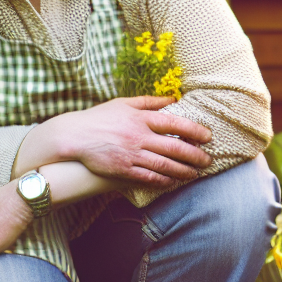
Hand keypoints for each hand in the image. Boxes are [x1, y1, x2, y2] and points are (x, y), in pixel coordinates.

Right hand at [37, 96, 212, 186]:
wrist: (73, 136)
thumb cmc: (100, 118)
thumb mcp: (124, 104)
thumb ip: (149, 102)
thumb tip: (173, 99)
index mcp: (140, 118)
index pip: (174, 124)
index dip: (194, 130)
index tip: (207, 137)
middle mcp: (138, 136)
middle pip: (174, 146)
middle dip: (194, 155)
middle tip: (208, 160)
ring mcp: (131, 154)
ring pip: (164, 164)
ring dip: (183, 170)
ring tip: (195, 174)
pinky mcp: (122, 169)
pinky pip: (147, 177)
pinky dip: (162, 180)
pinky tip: (173, 182)